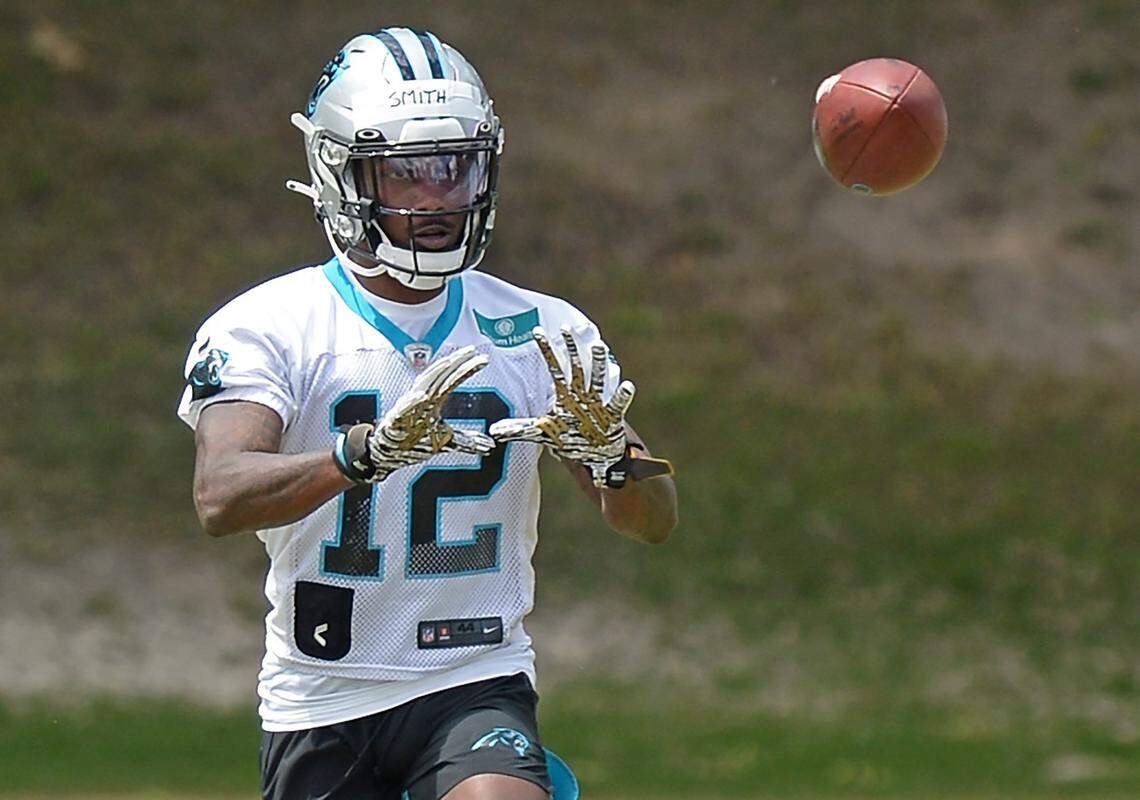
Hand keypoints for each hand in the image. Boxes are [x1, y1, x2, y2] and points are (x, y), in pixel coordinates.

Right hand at [334, 346, 494, 482]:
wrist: (388, 455)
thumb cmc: (416, 442)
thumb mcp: (447, 441)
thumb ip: (467, 441)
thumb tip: (490, 446)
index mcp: (433, 400)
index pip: (452, 379)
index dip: (467, 368)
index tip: (483, 358)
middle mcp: (421, 399)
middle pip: (440, 376)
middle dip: (456, 362)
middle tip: (473, 351)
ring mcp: (408, 407)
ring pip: (422, 386)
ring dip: (435, 373)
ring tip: (449, 362)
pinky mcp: (395, 421)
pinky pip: (403, 409)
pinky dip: (411, 402)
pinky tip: (421, 396)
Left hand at [489, 326, 635, 487]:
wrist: (594, 456)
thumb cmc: (570, 439)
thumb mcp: (542, 433)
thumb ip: (520, 429)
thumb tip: (493, 431)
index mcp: (564, 395)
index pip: (553, 367)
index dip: (546, 350)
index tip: (536, 331)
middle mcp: (581, 394)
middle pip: (576, 366)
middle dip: (571, 348)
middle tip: (565, 327)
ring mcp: (597, 403)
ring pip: (597, 379)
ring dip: (598, 363)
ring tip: (598, 345)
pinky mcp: (612, 417)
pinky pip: (618, 404)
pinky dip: (622, 396)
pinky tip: (627, 386)